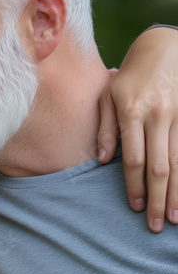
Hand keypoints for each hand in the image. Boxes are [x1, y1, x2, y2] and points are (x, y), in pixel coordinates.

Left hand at [97, 25, 177, 231]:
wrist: (166, 48)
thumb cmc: (130, 76)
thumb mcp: (107, 96)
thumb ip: (104, 128)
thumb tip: (102, 160)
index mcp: (133, 113)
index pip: (135, 158)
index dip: (135, 185)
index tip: (135, 206)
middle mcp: (158, 117)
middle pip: (160, 166)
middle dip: (158, 198)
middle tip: (155, 224)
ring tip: (176, 218)